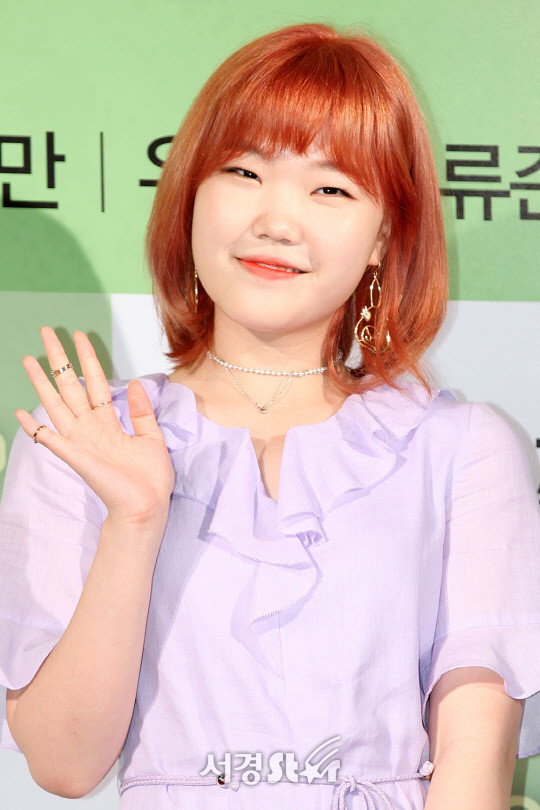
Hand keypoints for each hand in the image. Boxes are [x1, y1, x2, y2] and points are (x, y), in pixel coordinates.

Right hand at [15, 327, 174, 526]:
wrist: (148, 506)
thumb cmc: (151, 478)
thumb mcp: (153, 437)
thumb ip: (141, 411)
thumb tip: (133, 383)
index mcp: (109, 423)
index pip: (95, 382)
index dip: (87, 359)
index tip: (79, 336)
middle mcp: (90, 428)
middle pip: (70, 386)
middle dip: (58, 358)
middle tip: (46, 333)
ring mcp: (80, 441)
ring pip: (56, 405)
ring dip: (41, 383)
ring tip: (28, 359)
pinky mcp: (76, 457)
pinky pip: (50, 439)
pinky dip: (34, 427)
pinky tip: (20, 413)